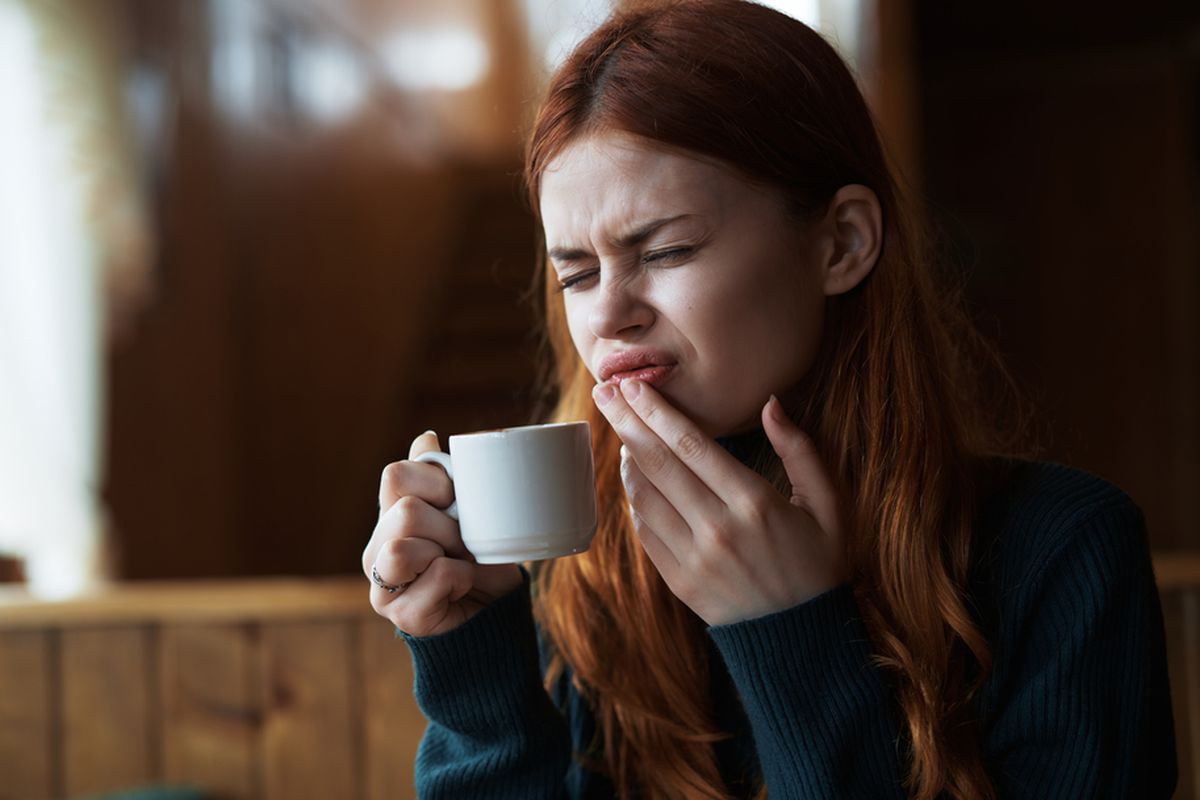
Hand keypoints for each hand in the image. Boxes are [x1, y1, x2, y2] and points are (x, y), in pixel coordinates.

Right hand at [362, 431, 522, 636]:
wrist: (496, 611)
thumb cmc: (479, 558)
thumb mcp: (466, 511)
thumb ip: (442, 478)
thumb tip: (425, 437)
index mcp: (390, 516)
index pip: (395, 475)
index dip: (434, 481)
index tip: (455, 500)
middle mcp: (377, 548)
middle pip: (405, 511)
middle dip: (448, 524)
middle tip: (463, 541)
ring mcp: (382, 584)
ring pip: (405, 547)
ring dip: (449, 551)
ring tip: (460, 562)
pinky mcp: (401, 615)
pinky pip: (437, 576)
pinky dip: (462, 577)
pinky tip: (462, 586)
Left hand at [592, 379, 845, 625]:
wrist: (803, 638)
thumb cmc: (820, 564)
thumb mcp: (828, 505)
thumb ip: (801, 451)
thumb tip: (770, 404)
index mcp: (754, 503)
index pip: (692, 445)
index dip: (657, 411)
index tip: (633, 385)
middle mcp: (718, 529)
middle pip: (658, 464)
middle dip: (626, 422)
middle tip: (604, 391)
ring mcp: (694, 558)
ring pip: (644, 497)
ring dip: (627, 460)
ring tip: (621, 432)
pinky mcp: (679, 582)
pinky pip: (646, 532)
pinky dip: (635, 501)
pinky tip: (634, 479)